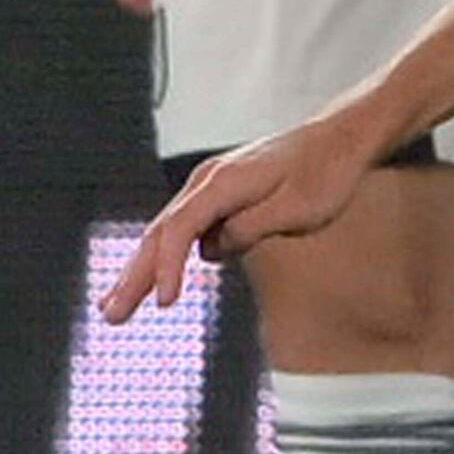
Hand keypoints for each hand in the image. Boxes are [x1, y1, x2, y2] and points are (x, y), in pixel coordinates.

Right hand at [99, 116, 374, 321]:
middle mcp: (208, 181)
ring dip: (142, 270)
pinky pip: (184, 229)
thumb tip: (211, 252)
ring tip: (117, 306)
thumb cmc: (327, 172)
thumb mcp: (298, 209)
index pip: (180, 229)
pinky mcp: (220, 195)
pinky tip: (155, 283)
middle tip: (110, 316)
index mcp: (224, 182)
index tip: (164, 302)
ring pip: (167, 231)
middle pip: (160, 232)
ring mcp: (211, 186)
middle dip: (134, 276)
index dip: (167, 267)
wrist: (342, 138)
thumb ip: (250, 229)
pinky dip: (166, 256)